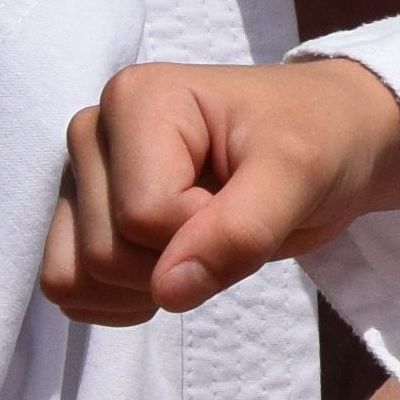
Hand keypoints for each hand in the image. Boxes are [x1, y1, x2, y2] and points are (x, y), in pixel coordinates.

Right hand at [40, 58, 399, 326]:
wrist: (329, 142)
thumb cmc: (318, 141)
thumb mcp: (300, 175)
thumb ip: (239, 231)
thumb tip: (167, 291)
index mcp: (136, 99)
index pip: (143, 215)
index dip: (205, 232)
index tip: (249, 197)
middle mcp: (94, 132)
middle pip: (105, 253)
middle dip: (178, 261)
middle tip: (228, 219)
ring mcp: (83, 177)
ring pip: (75, 277)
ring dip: (146, 287)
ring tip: (199, 241)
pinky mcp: (83, 217)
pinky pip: (70, 289)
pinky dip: (121, 300)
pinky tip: (171, 267)